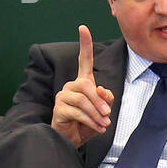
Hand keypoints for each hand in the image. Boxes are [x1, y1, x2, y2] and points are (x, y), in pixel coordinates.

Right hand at [51, 24, 114, 148]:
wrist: (73, 139)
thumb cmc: (88, 123)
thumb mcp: (102, 111)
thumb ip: (106, 99)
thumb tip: (103, 92)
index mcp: (83, 83)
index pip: (84, 60)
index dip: (85, 45)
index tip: (83, 28)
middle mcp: (71, 86)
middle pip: (86, 85)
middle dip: (99, 101)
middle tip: (108, 115)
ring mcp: (63, 96)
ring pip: (82, 99)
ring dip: (96, 113)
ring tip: (104, 124)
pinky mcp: (58, 109)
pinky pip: (77, 112)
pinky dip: (90, 121)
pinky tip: (97, 128)